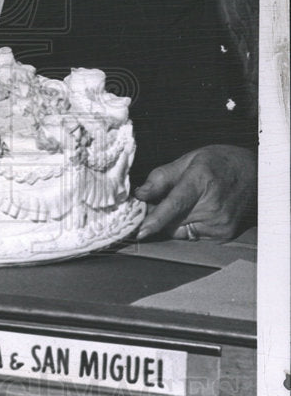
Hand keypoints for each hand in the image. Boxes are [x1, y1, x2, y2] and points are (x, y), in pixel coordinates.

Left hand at [134, 144, 256, 240]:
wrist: (256, 173)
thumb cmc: (220, 163)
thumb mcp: (189, 159)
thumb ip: (161, 177)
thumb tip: (140, 194)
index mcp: (201, 180)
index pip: (175, 204)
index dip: (156, 218)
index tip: (141, 231)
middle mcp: (212, 205)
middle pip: (171, 221)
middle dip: (159, 215)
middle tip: (163, 200)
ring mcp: (220, 223)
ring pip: (179, 231)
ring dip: (173, 221)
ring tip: (189, 202)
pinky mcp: (223, 235)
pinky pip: (192, 236)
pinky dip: (187, 226)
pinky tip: (199, 211)